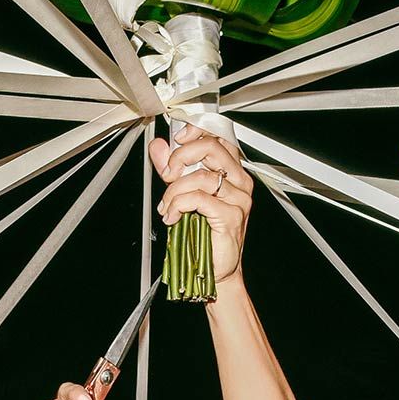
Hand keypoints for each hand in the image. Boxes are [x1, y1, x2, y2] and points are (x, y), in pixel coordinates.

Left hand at [152, 130, 254, 285]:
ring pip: (200, 176)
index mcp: (232, 171)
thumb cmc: (203, 233)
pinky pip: (198, 198)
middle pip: (211, 147)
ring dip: (174, 190)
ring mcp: (239, 199)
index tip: (177, 139)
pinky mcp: (231, 216)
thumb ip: (172, 168)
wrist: (215, 268)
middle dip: (181, 156)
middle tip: (168, 174)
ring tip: (166, 206)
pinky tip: (172, 216)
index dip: (197, 130)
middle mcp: (239, 181)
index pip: (219, 136)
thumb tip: (159, 147)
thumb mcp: (183, 193)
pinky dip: (178, 205)